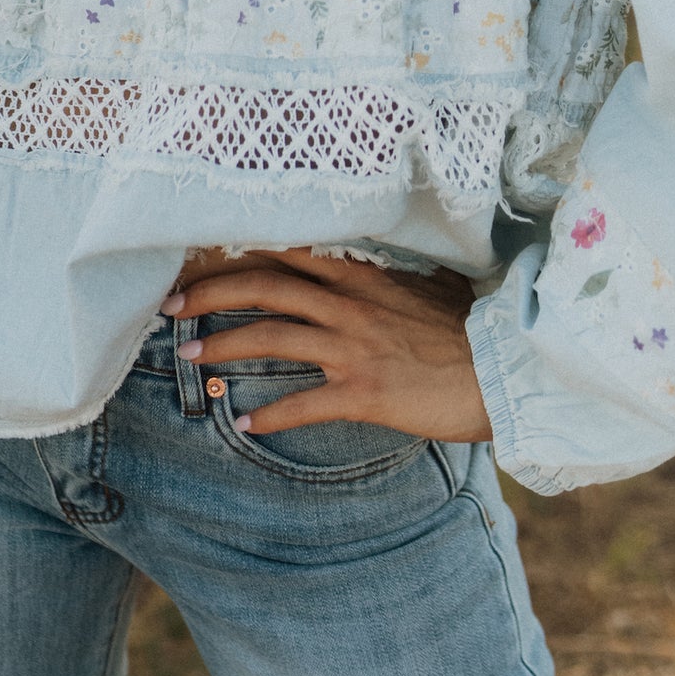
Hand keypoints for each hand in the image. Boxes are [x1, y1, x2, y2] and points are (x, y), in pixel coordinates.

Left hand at [161, 247, 492, 442]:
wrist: (504, 368)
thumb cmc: (473, 327)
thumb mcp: (432, 286)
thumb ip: (391, 278)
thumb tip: (372, 270)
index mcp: (362, 274)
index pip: (286, 251)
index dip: (238, 253)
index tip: (200, 258)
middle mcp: (349, 303)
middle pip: (262, 286)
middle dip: (209, 292)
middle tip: (170, 305)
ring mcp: (352, 347)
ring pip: (269, 337)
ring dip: (222, 346)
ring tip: (190, 356)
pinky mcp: (363, 393)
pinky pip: (302, 404)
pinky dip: (270, 415)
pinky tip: (246, 424)